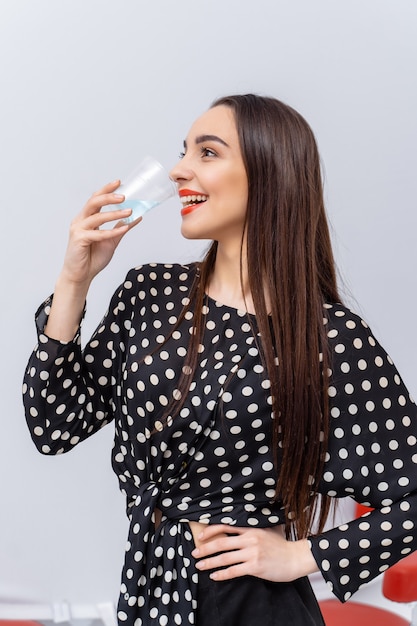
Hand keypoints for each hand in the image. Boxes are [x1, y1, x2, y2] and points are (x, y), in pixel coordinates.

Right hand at [60, 180, 140, 286]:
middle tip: (123, 195)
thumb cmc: (92, 258)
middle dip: (108, 196)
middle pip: (93, 202)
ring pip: (96, 217)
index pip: (96, 199)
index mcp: (87, 219)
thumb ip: (121, 228)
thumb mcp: (111, 241)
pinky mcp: (79, 240)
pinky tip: (123, 229)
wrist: (81, 275)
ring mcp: (78, 230)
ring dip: (114, 213)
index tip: (118, 182)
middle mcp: (81, 221)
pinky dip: (111, 231)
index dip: (106, 190)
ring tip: (129, 212)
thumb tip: (137, 217)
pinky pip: (97, 234)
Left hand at [191, 524, 317, 582]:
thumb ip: (253, 527)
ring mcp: (252, 553)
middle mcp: (250, 539)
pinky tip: (214, 576)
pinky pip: (234, 571)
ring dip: (209, 562)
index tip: (200, 536)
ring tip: (199, 565)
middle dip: (205, 548)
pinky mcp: (255, 566)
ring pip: (225, 557)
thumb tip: (239, 525)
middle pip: (221, 542)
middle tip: (194, 552)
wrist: (296, 557)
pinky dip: (221, 574)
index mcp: (251, 528)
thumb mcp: (267, 530)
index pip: (226, 526)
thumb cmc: (281, 545)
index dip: (211, 531)